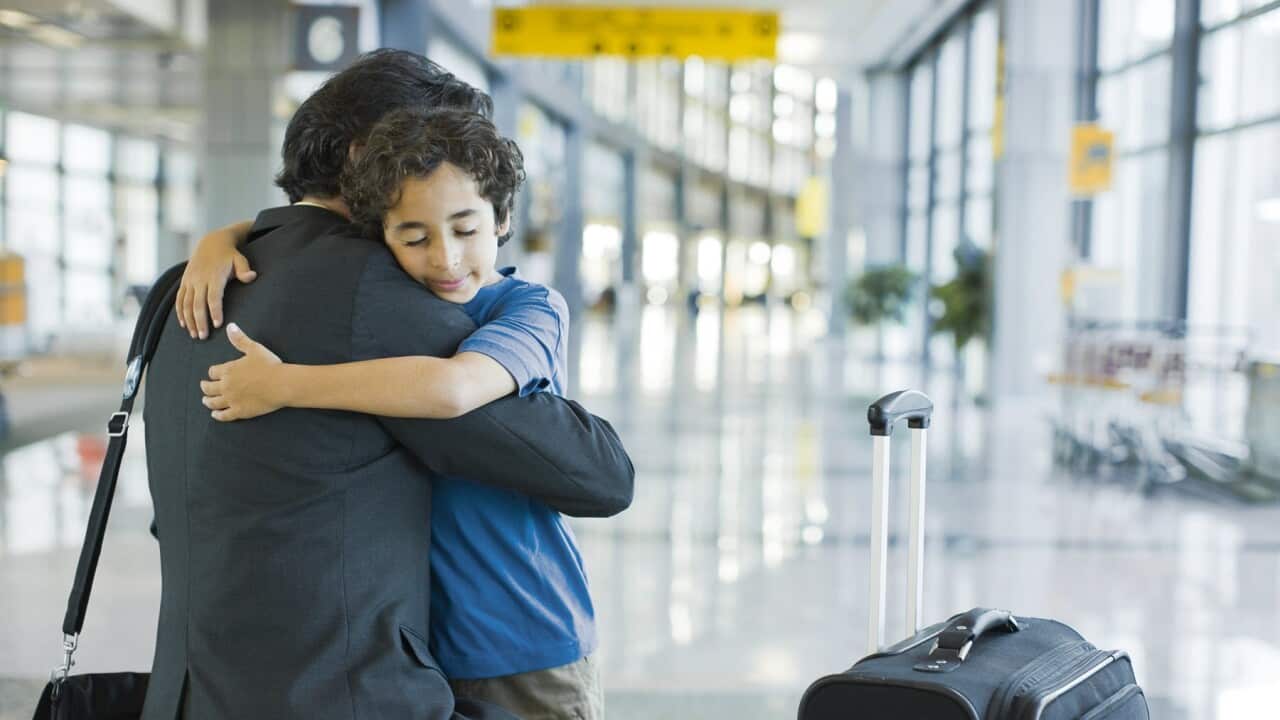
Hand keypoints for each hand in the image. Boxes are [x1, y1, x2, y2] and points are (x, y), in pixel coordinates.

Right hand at [177, 223, 256, 339]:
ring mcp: (190, 281)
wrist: (211, 243)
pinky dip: (180, 312)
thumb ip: (244, 269)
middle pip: (197, 304)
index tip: (217, 324)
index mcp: (214, 276)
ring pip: (186, 303)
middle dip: (200, 321)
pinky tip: (184, 324)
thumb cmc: (230, 255)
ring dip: (189, 320)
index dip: (215, 311)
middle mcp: (199, 279)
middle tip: (204, 337)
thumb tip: (252, 276)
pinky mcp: (184, 282)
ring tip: (195, 335)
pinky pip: (179, 299)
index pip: (214, 297)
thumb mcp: (240, 259)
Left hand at [200, 323, 285, 421]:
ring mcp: (232, 399)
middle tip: (204, 386)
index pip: (213, 372)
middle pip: (209, 387)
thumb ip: (240, 339)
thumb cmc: (269, 365)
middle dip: (205, 387)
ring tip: (206, 401)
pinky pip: (224, 415)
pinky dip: (218, 415)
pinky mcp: (239, 411)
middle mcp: (226, 385)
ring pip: (214, 402)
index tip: (212, 374)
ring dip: (208, 401)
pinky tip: (215, 415)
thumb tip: (230, 327)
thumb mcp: (254, 349)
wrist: (281, 384)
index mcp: (229, 370)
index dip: (212, 373)